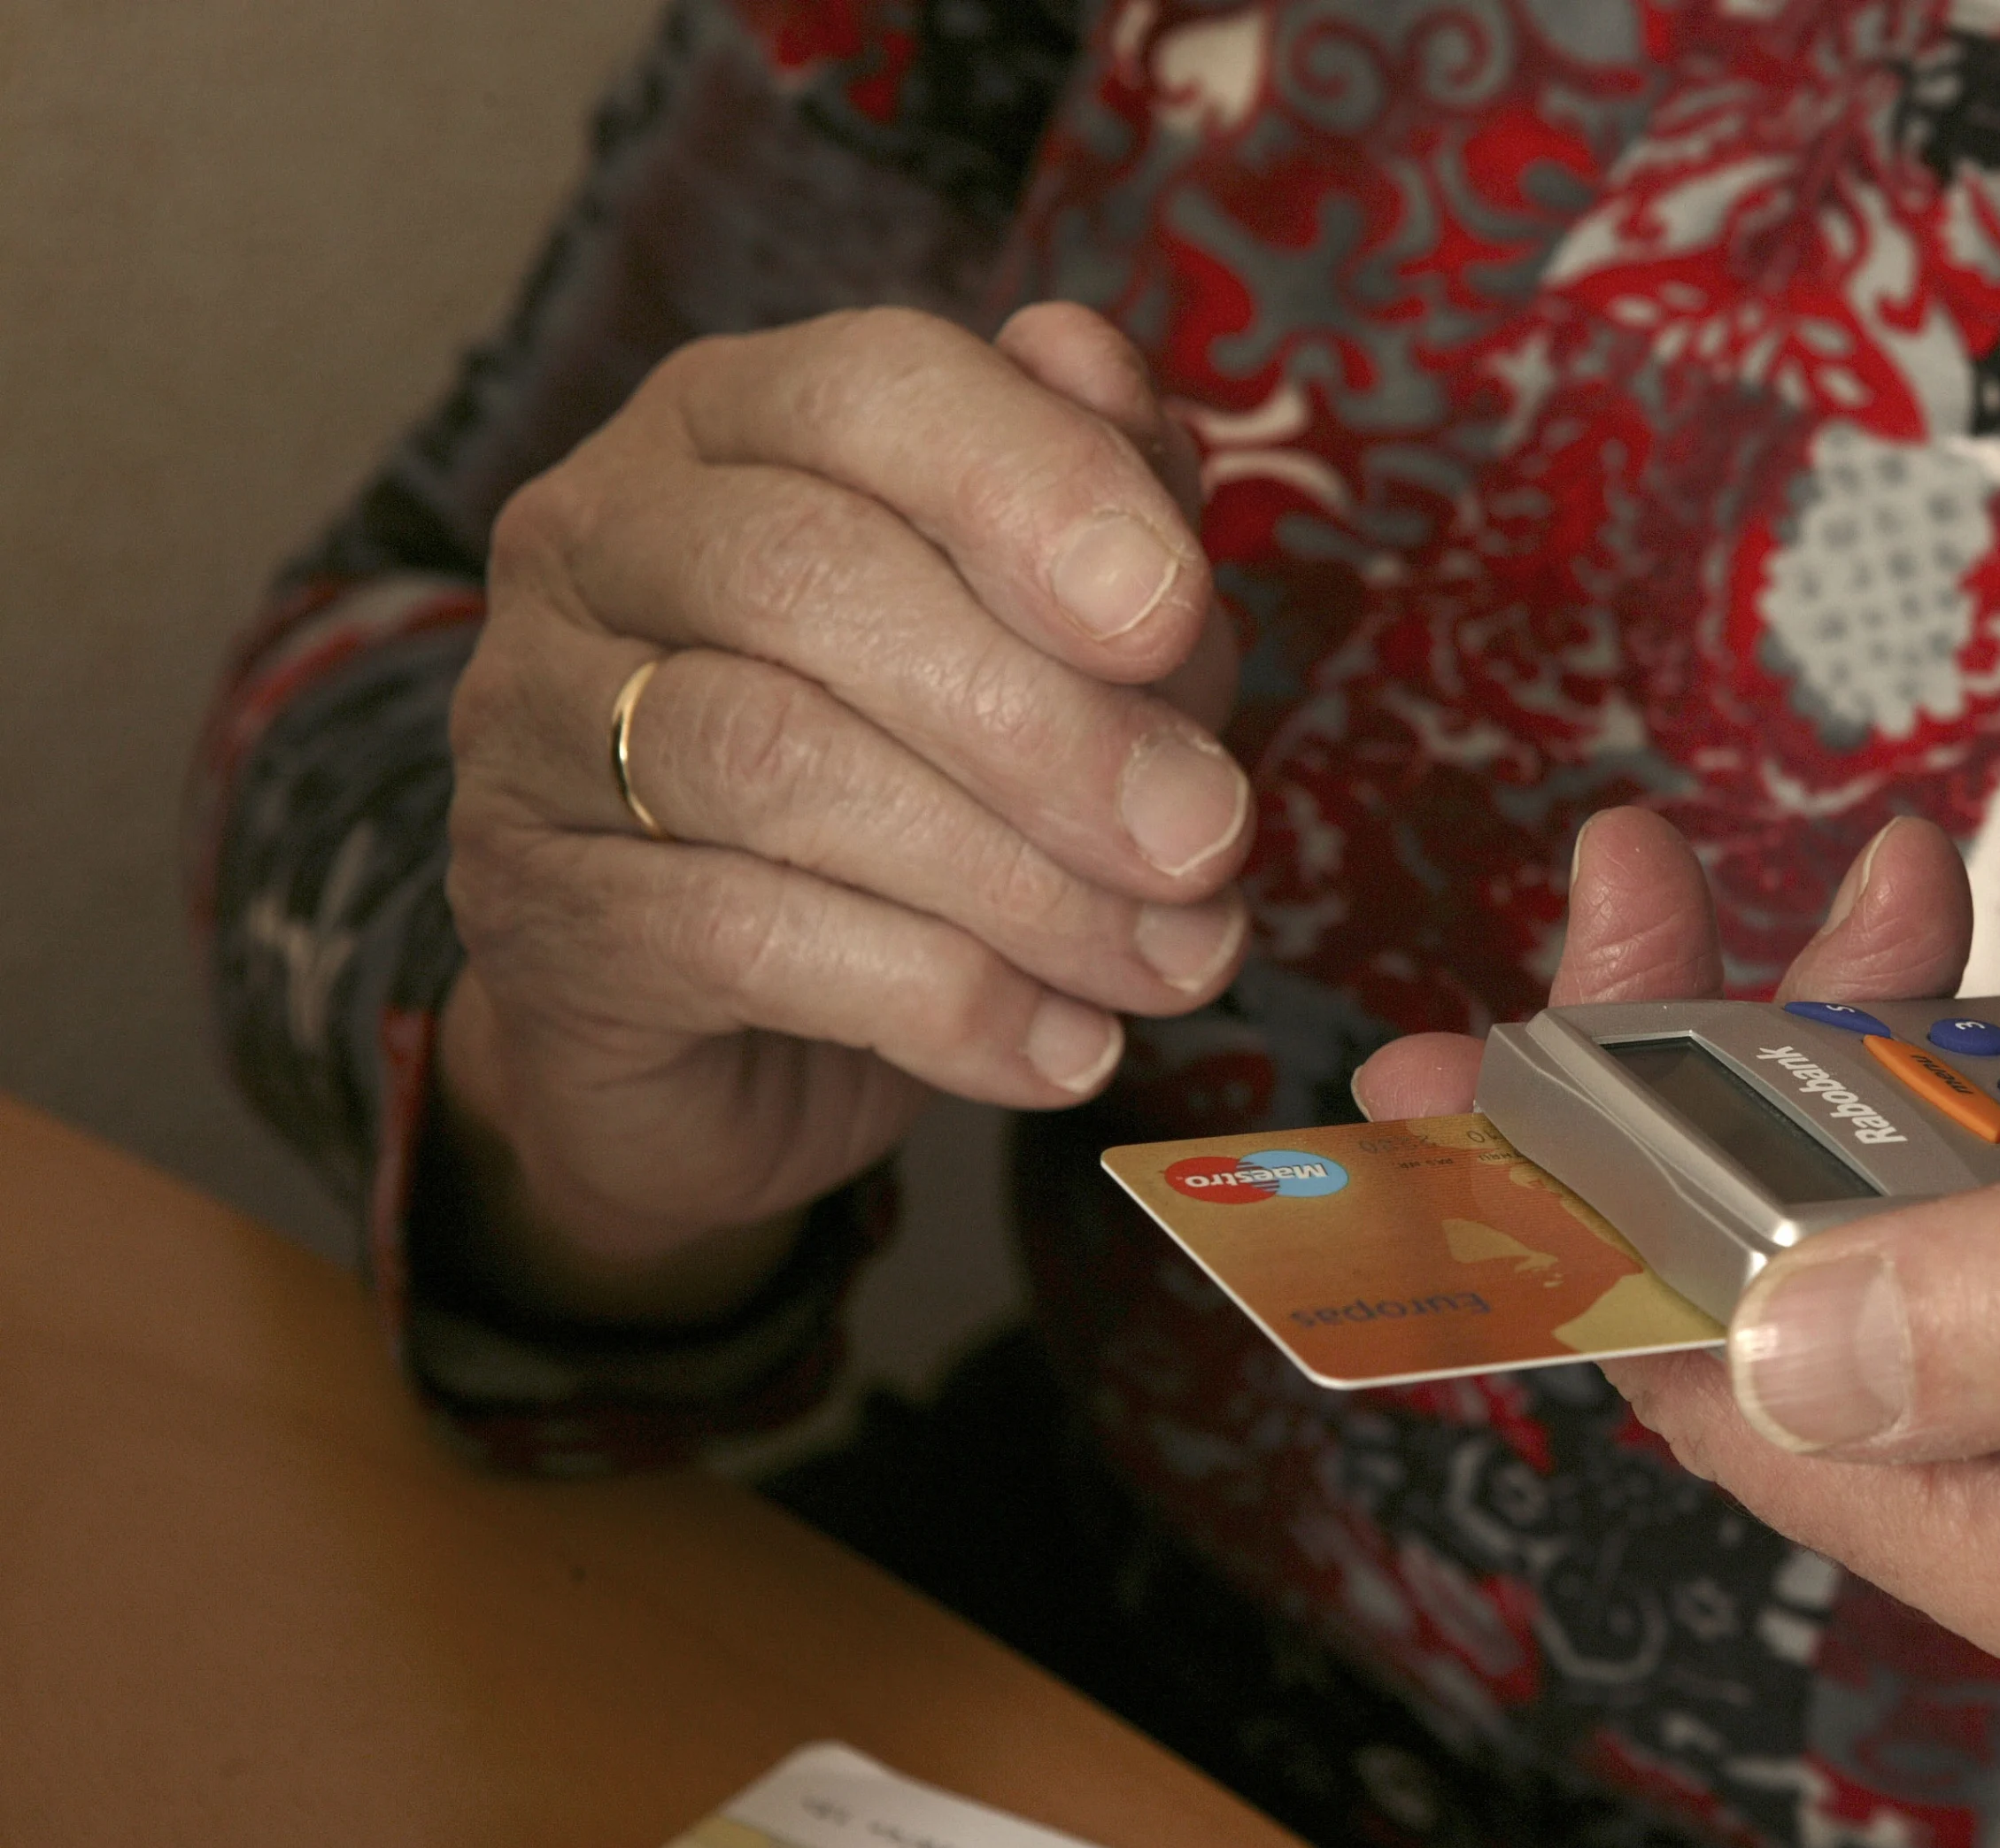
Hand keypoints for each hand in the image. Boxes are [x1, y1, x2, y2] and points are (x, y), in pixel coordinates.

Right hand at [433, 303, 1247, 1323]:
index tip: (1176, 619)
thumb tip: (1110, 381)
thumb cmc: (928, 793)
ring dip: (1014, 880)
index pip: (871, 385)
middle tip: (1204, 845)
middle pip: (815, 578)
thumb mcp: (1057, 651)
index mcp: (733, 420)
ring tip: (1167, 964)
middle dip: (1050, 724)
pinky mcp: (534, 908)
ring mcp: (529, 719)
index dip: (1035, 487)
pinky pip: (735, 935)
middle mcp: (598, 535)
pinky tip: (1061, 1048)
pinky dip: (937, 1000)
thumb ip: (1100, 526)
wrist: (739, 1044)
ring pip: (773, 761)